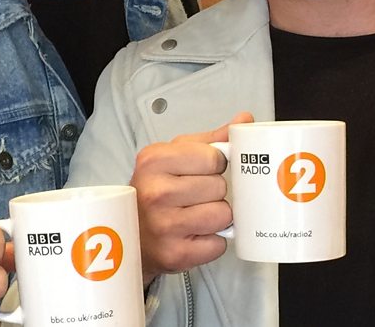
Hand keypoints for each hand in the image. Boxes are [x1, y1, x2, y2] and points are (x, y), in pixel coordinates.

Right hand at [132, 112, 253, 282]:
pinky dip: (213, 241)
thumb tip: (244, 120)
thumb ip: (211, 139)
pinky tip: (194, 235)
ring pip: (223, 215)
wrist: (129, 235)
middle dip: (214, 192)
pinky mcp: (175, 254)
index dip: (215, 165)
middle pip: (220, 187)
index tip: (202, 171)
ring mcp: (164, 225)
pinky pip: (219, 244)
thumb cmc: (156, 190)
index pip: (214, 157)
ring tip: (195, 216)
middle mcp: (156, 192)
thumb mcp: (174, 156)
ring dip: (216, 217)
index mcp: (154, 160)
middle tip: (194, 197)